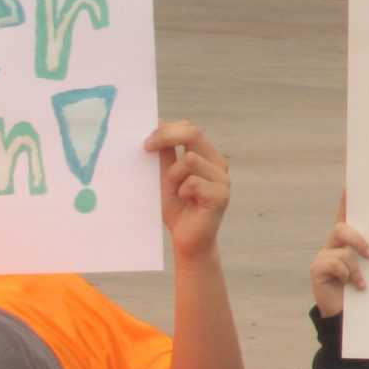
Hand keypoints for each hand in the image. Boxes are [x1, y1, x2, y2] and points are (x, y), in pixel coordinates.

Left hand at [145, 122, 229, 262]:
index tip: (146, 141)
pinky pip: (193, 182)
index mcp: (207, 156)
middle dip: (166, 137)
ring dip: (173, 175)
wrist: (188, 241)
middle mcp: (218, 164)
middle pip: (194, 134)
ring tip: (174, 191)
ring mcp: (222, 180)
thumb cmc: (177, 210)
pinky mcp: (221, 196)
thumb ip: (165, 156)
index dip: (167, 129)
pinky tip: (184, 201)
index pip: (190, 128)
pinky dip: (181, 191)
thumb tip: (156, 127)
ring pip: (190, 159)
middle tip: (146, 147)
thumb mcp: (166, 178)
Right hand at [310, 203, 368, 319]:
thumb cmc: (366, 286)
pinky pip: (335, 264)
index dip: (346, 200)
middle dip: (358, 239)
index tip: (350, 184)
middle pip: (342, 228)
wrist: (346, 312)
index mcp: (349, 239)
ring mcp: (324, 255)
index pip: (346, 214)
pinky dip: (349, 275)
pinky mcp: (317, 268)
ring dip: (356, 267)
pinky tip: (356, 287)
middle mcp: (335, 243)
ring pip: (342, 250)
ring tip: (363, 282)